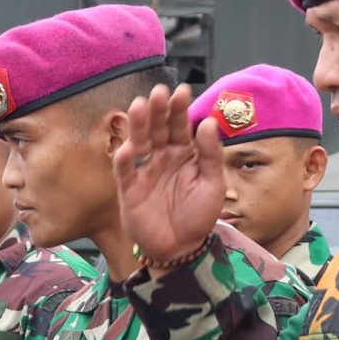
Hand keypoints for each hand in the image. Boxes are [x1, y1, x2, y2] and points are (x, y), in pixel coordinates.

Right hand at [111, 82, 219, 266]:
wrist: (181, 248)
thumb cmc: (199, 216)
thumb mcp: (213, 185)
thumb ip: (210, 154)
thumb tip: (208, 122)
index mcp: (185, 153)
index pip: (181, 125)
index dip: (180, 109)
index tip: (181, 91)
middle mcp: (163, 157)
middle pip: (158, 129)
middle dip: (157, 111)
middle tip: (158, 93)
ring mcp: (145, 171)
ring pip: (139, 142)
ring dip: (138, 125)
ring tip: (139, 106)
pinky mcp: (129, 188)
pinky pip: (125, 171)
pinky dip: (124, 159)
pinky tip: (128, 148)